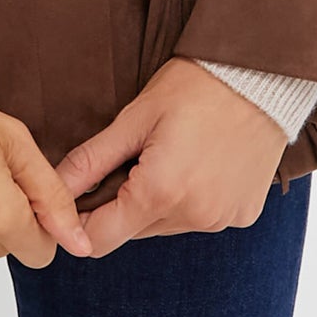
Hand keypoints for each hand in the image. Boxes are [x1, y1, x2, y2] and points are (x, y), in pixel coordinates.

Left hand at [53, 58, 286, 256]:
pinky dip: (191, 199)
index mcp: (160, 193)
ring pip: (167, 225)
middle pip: (133, 231)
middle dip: (122, 202)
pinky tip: (199, 162)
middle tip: (131, 157)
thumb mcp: (135, 118)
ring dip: (157, 201)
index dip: (81, 222)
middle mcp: (193, 217)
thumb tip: (54, 187)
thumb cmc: (195, 87)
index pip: (100, 241)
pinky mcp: (243, 215)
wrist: (261, 76)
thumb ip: (92, 160)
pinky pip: (201, 217)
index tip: (79, 197)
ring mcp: (221, 220)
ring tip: (169, 153)